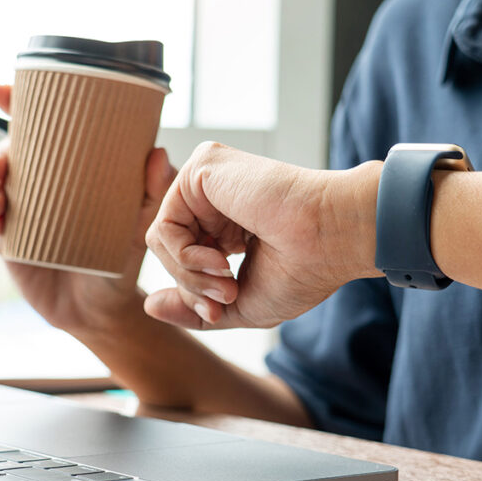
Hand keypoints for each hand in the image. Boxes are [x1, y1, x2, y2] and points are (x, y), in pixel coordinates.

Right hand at [0, 84, 176, 335]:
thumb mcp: (142, 226)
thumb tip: (158, 152)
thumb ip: (151, 192)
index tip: (2, 91)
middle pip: (12, 153)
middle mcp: (45, 185)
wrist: (102, 310)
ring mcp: (25, 212)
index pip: (45, 130)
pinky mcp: (13, 242)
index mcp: (73, 171)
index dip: (20, 106)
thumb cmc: (123, 261)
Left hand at [144, 142, 380, 329]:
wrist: (332, 240)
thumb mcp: (241, 303)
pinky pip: (163, 226)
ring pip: (160, 241)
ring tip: (227, 285)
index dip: (195, 293)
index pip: (183, 258)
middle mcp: (214, 197)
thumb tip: (149, 306)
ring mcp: (207, 179)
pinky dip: (185, 257)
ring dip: (189, 276)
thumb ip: (195, 306)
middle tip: (226, 300)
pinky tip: (220, 262)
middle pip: (167, 250)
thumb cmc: (304, 271)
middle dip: (190, 287)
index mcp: (227, 221)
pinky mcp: (202, 168)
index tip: (223, 312)